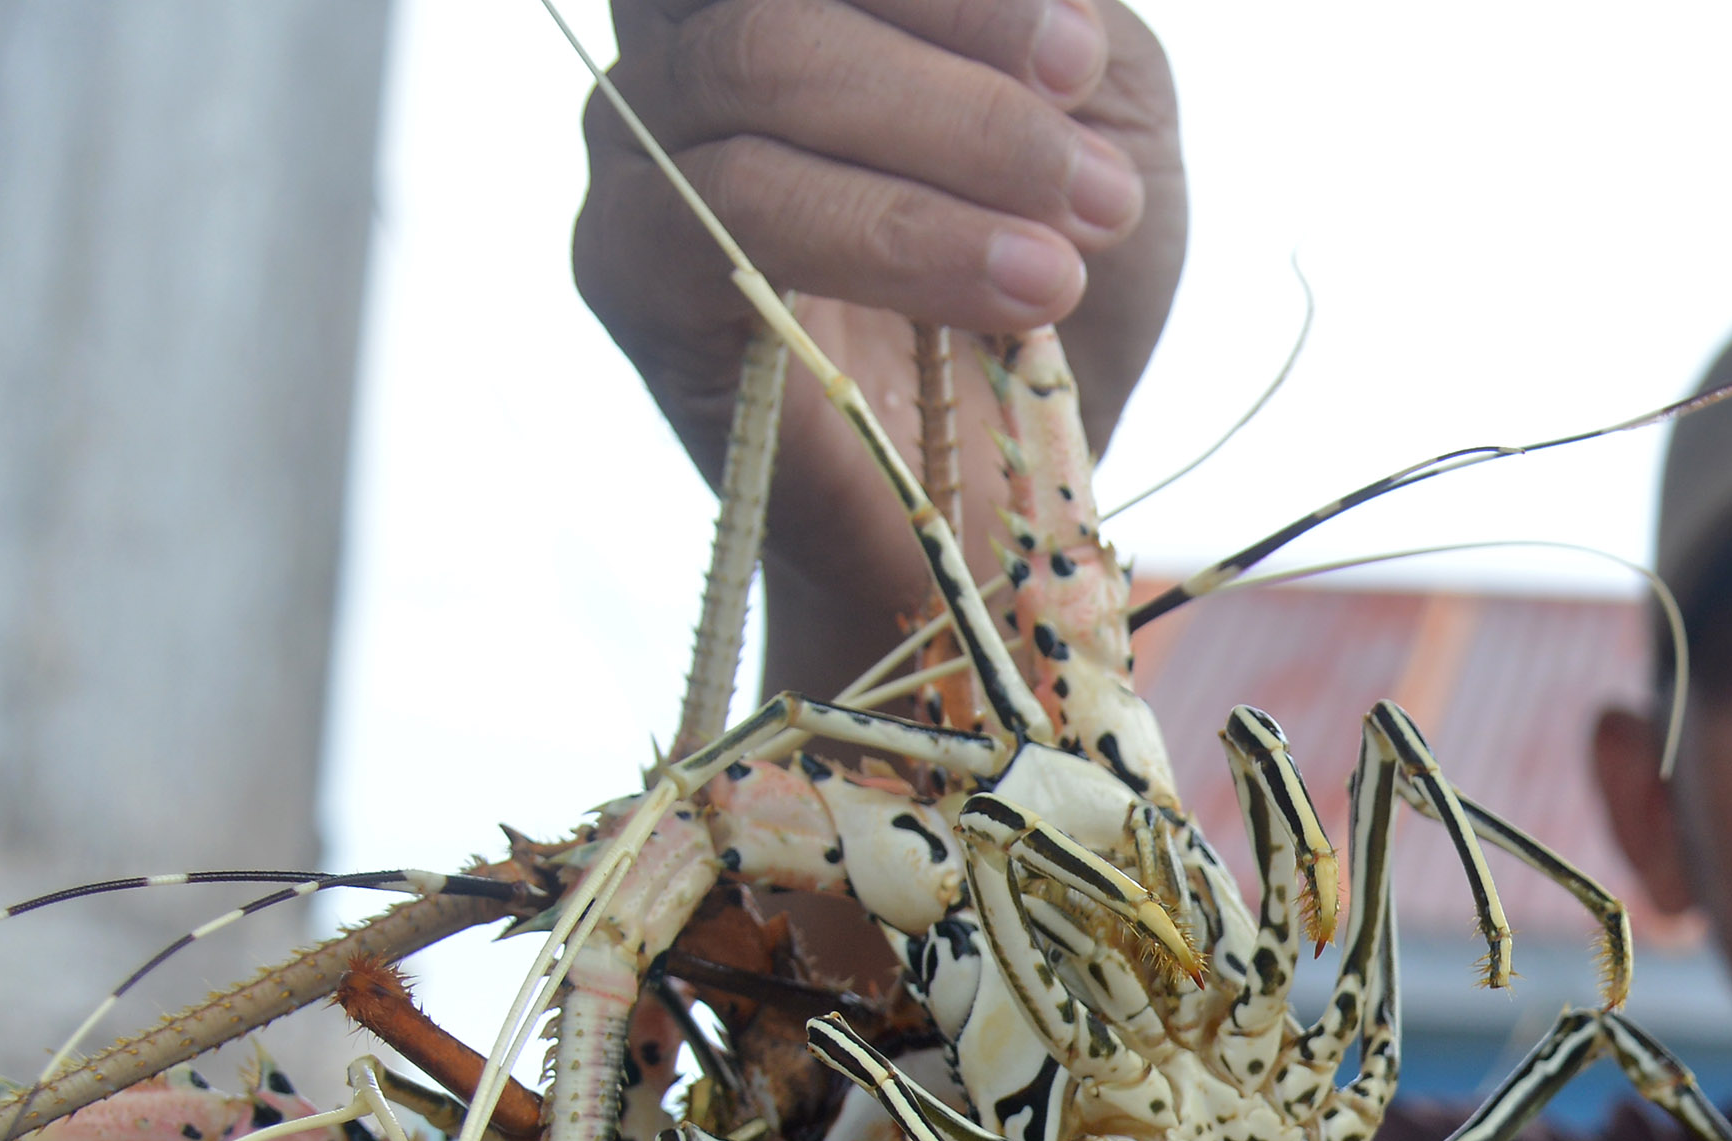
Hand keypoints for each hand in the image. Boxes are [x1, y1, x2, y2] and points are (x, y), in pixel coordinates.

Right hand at [572, 0, 1186, 696]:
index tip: (1082, 59)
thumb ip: (1071, 18)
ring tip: (1073, 248)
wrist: (1006, 501)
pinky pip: (722, 207)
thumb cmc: (1053, 288)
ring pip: (757, 66)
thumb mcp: (1106, 119)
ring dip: (951, 147)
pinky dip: (891, 238)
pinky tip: (1016, 294)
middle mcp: (688, 41)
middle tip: (1098, 176)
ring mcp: (638, 146)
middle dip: (963, 45)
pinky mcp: (624, 267)